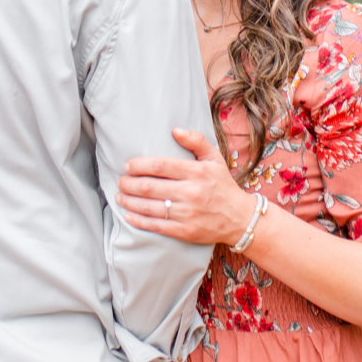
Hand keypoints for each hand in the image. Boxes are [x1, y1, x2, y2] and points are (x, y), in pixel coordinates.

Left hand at [117, 129, 257, 245]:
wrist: (241, 218)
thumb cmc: (223, 186)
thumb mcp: (215, 159)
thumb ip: (196, 141)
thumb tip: (174, 130)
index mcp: (196, 172)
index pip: (160, 166)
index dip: (139, 165)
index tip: (128, 166)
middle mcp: (191, 192)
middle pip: (150, 187)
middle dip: (129, 183)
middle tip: (120, 181)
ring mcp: (187, 214)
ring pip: (149, 207)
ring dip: (129, 201)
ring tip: (120, 196)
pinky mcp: (185, 231)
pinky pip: (156, 226)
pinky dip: (139, 221)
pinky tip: (128, 216)